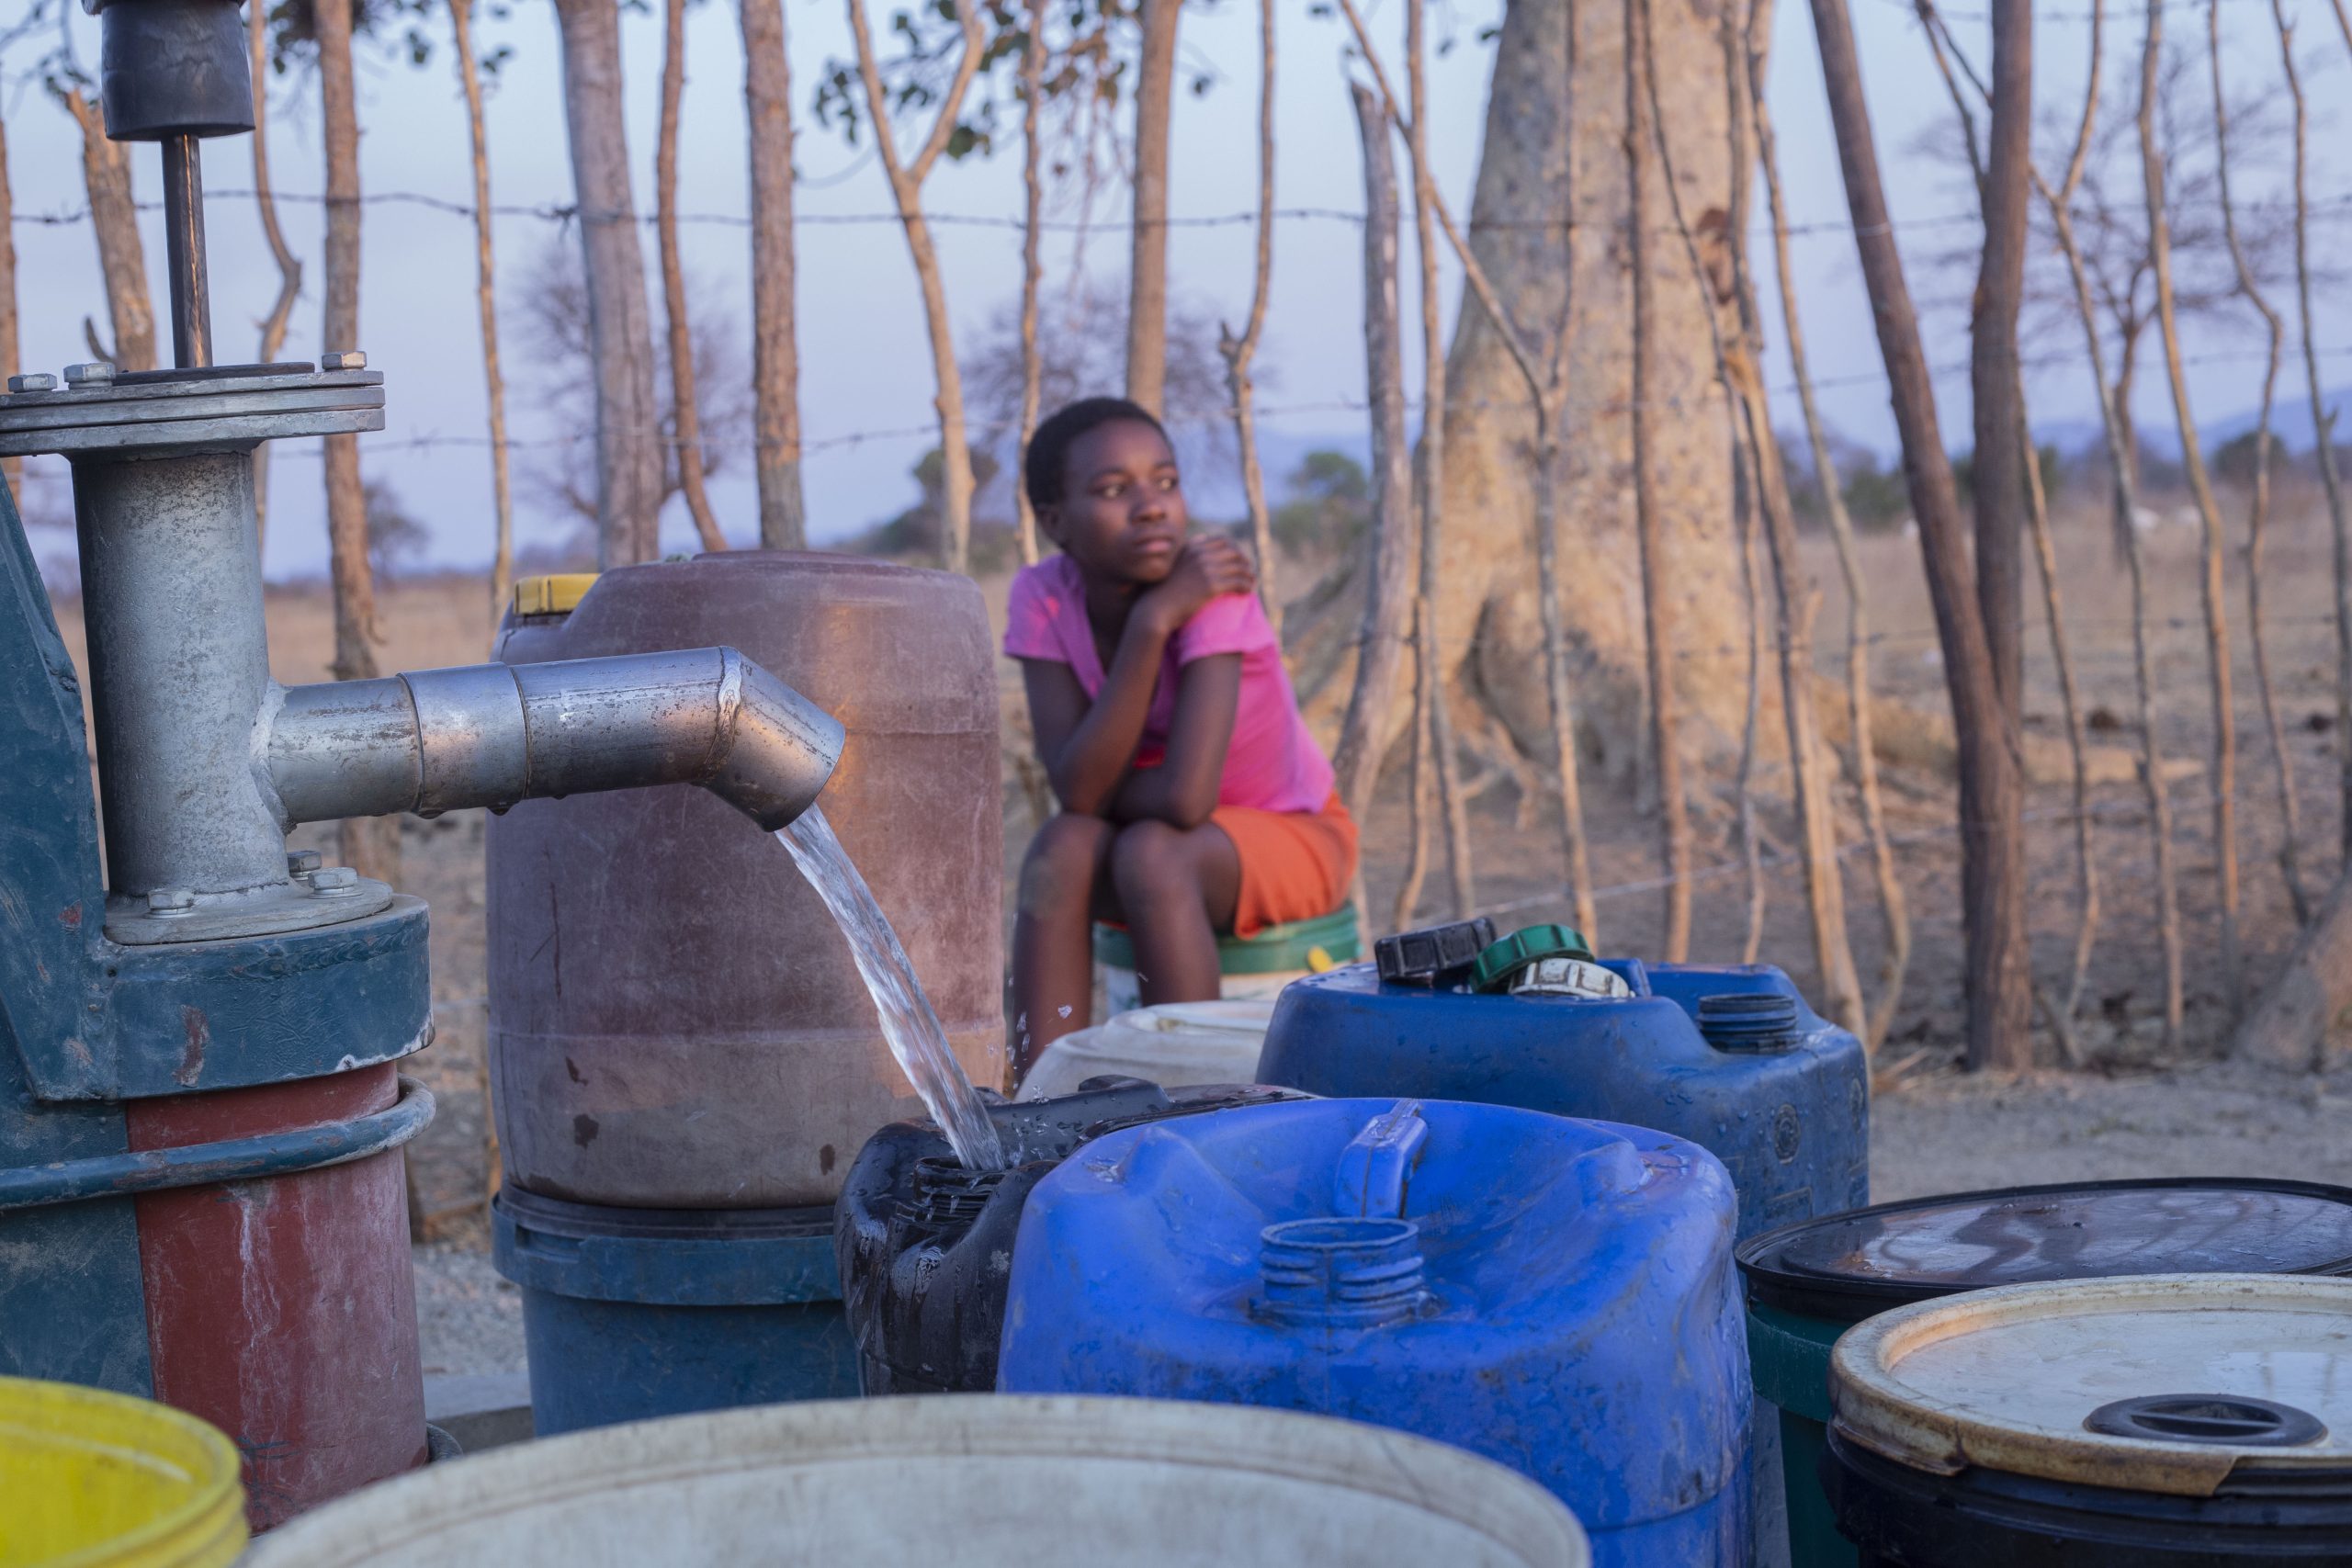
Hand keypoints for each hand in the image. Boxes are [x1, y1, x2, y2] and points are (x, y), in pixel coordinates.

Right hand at [1141, 536, 1256, 632]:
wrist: (1156, 608)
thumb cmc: (1163, 591)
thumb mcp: (1175, 565)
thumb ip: (1188, 554)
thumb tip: (1202, 543)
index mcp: (1192, 547)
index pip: (1223, 540)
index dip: (1236, 549)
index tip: (1240, 560)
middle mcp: (1200, 554)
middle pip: (1234, 552)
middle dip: (1245, 561)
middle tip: (1249, 572)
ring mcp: (1206, 568)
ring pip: (1239, 567)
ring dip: (1249, 575)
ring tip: (1251, 583)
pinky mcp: (1211, 585)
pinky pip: (1238, 581)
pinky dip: (1246, 586)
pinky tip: (1247, 592)